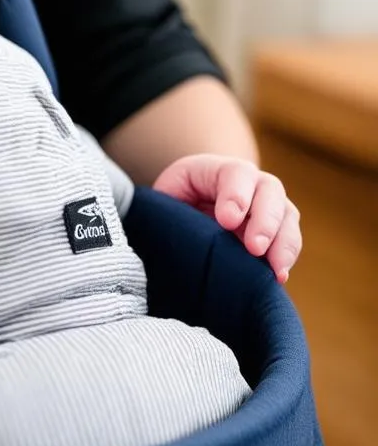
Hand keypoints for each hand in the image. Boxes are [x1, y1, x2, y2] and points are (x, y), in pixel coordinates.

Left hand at [152, 154, 301, 282]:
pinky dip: (286, 257)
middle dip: (264, 221)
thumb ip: (166, 208)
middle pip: (269, 192)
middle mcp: (251, 182)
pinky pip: (289, 240)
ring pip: (287, 216)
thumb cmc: (176, 202)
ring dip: (283, 243)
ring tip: (275, 270)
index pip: (235, 174)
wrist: (193, 209)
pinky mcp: (278, 229)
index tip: (227, 221)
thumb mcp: (167, 198)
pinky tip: (279, 276)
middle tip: (255, 247)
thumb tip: (155, 231)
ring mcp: (269, 204)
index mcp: (219, 169)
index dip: (235, 195)